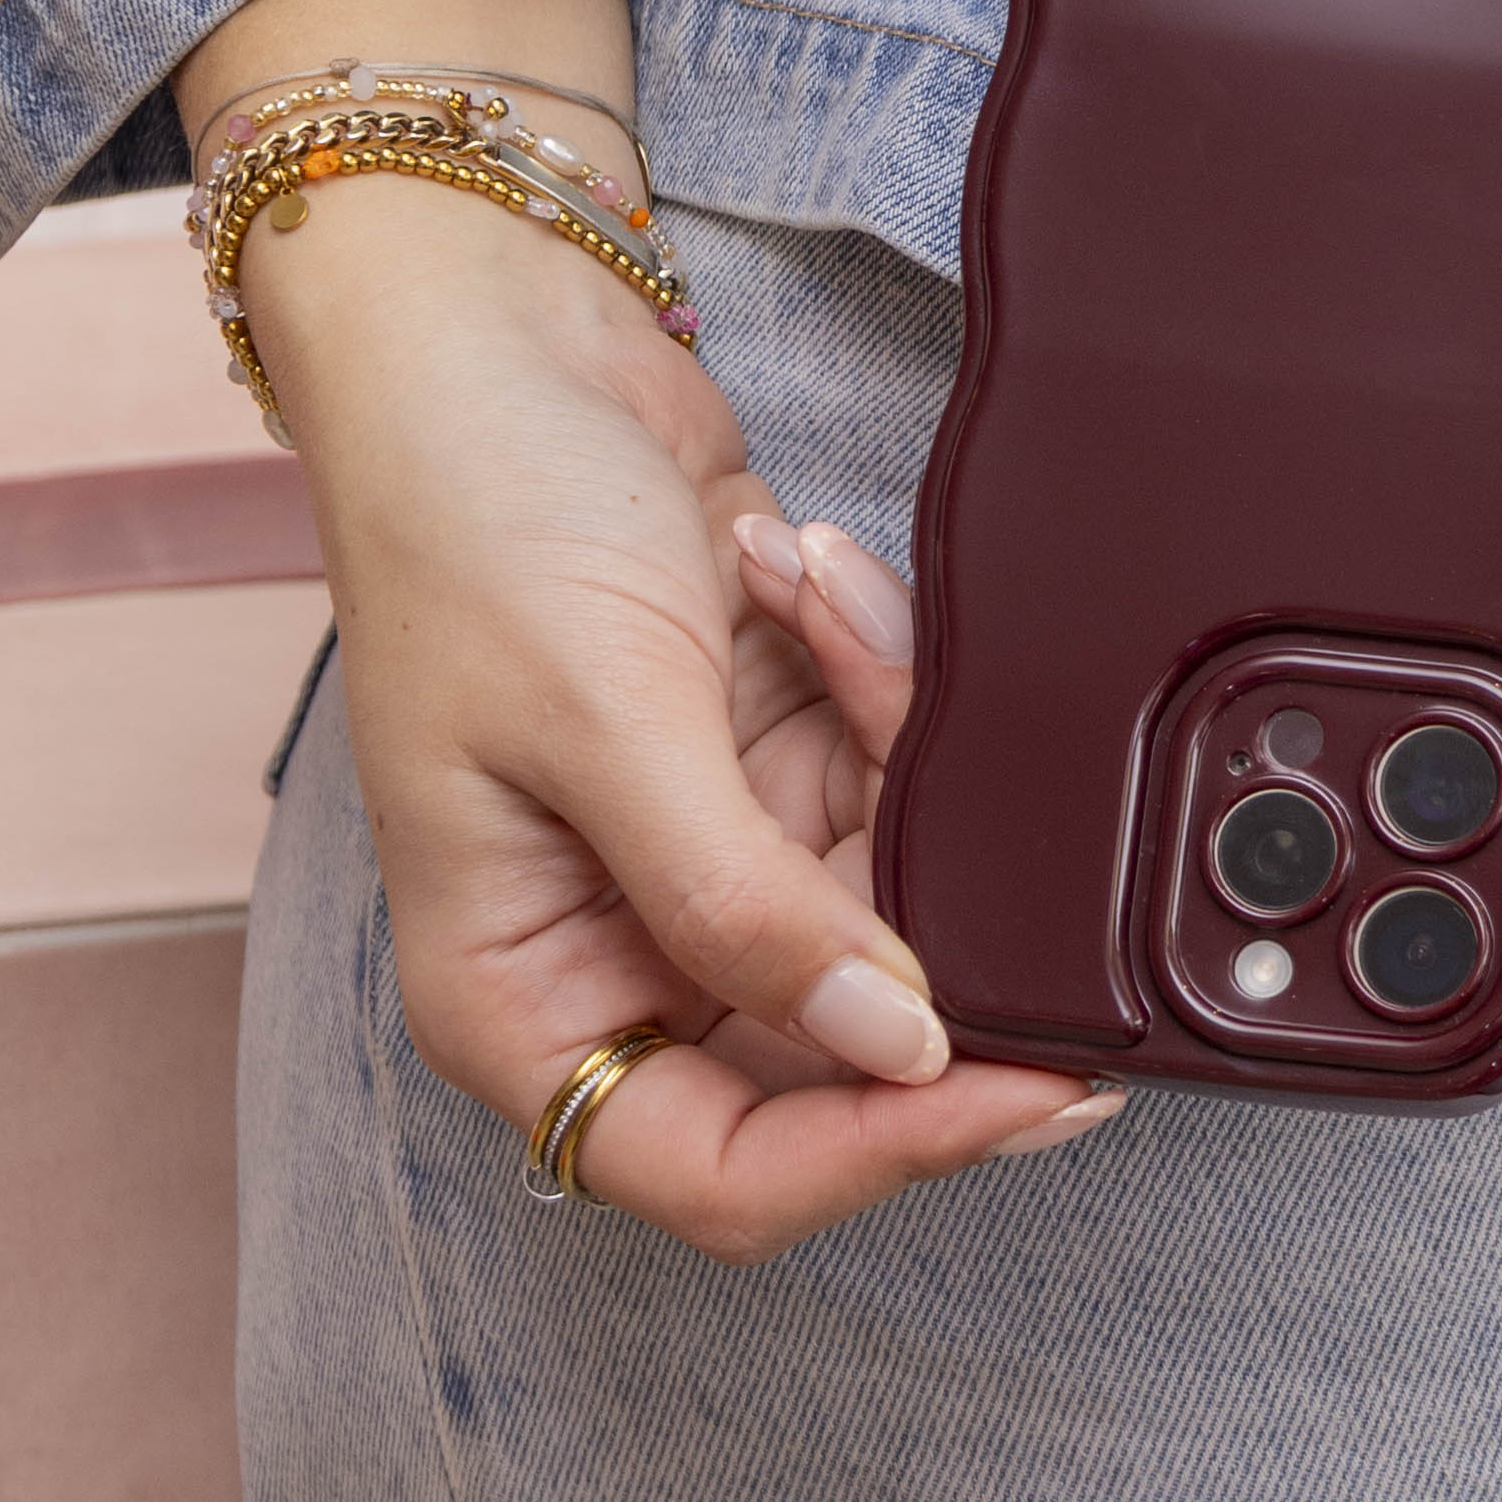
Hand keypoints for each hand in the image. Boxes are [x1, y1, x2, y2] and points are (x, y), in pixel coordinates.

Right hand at [255, 173, 1118, 1260]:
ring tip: (812, 598)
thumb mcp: (603, 722)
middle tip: (1030, 843)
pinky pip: (891, 760)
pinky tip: (795, 566)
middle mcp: (623, 946)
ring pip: (891, 882)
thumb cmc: (471, 521)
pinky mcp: (770, 746)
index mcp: (528, 997)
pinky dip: (877, 664)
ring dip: (894, 736)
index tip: (1027, 1087)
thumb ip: (746, 906)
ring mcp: (709, 844)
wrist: (488, 334)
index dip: (883, 1151)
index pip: (727, 1167)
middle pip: (842, 1039)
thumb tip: (898, 1049)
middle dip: (934, 920)